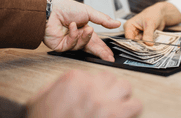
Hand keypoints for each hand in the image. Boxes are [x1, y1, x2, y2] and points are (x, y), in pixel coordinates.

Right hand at [26, 70, 142, 117]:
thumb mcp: (38, 101)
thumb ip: (52, 87)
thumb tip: (64, 84)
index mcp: (73, 80)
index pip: (93, 74)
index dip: (95, 87)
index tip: (94, 95)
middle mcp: (90, 86)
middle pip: (111, 77)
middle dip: (109, 89)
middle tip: (105, 101)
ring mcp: (104, 100)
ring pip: (125, 87)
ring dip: (122, 97)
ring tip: (117, 107)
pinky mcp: (115, 115)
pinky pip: (135, 104)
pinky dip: (132, 110)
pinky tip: (125, 115)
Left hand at [44, 0, 120, 61]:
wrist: (50, 10)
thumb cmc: (65, 8)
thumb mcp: (89, 12)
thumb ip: (103, 20)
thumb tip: (116, 23)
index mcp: (85, 30)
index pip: (97, 42)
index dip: (104, 49)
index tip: (111, 55)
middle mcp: (77, 37)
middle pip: (91, 48)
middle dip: (100, 53)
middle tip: (108, 58)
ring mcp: (69, 42)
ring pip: (82, 46)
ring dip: (85, 37)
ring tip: (87, 28)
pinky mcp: (61, 46)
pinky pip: (72, 45)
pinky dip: (73, 35)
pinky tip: (72, 27)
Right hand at [124, 2, 180, 45]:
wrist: (160, 15)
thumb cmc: (153, 14)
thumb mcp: (150, 23)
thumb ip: (148, 34)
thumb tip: (148, 44)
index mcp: (129, 26)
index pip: (128, 38)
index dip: (134, 44)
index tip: (141, 48)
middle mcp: (132, 31)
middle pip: (134, 42)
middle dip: (141, 46)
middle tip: (148, 48)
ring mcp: (138, 35)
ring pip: (140, 44)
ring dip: (146, 46)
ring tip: (152, 47)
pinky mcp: (144, 38)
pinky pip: (146, 44)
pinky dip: (149, 45)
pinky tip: (154, 46)